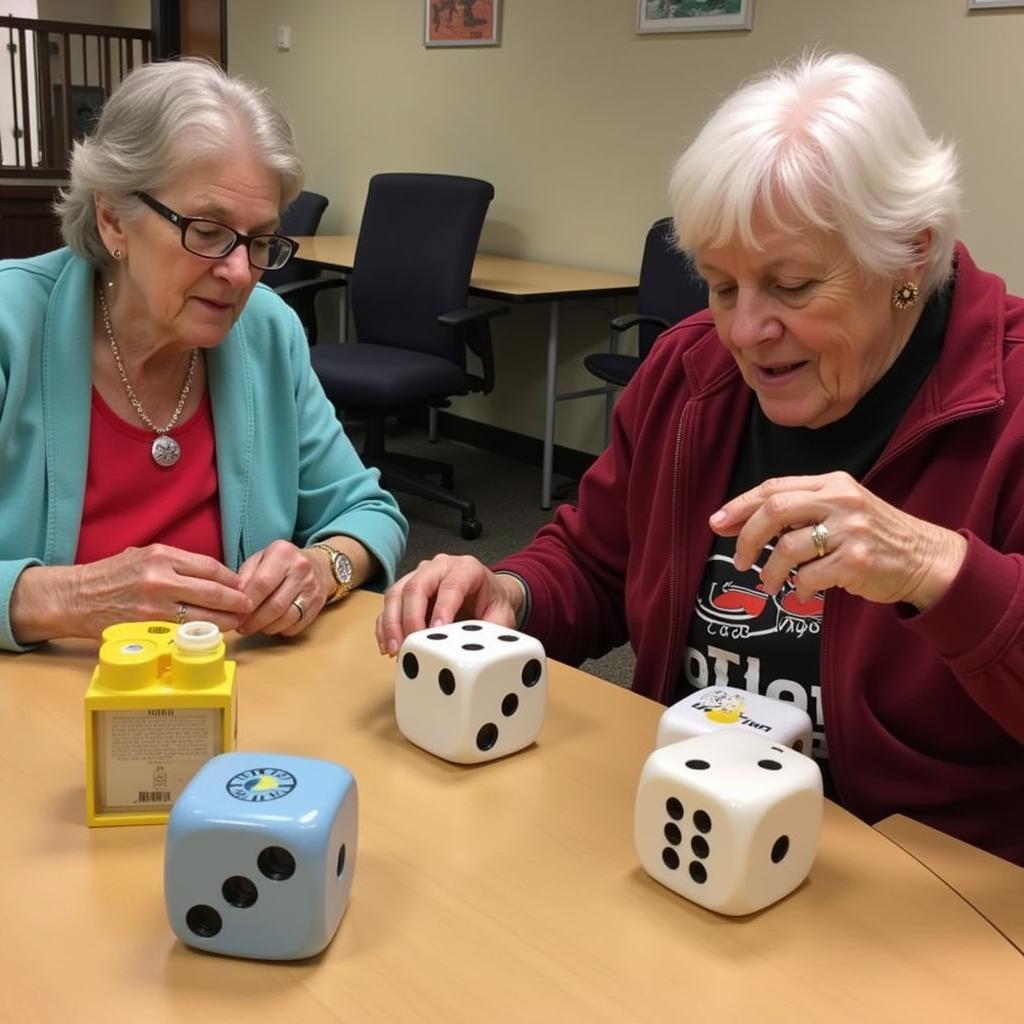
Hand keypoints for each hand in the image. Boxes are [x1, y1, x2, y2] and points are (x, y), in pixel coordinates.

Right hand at [11, 545, 253, 643]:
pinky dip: (200, 633)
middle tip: (248, 606)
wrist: (74, 597)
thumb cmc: (110, 575)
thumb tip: (210, 572)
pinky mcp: (147, 627)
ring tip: (237, 622)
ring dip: (225, 621)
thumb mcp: (142, 555)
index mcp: (161, 555)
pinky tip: (211, 634)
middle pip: (213, 591)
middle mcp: (160, 578)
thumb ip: (175, 562)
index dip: (231, 579)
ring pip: (202, 615)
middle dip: (236, 601)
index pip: (210, 567)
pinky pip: (184, 631)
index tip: (242, 585)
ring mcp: (154, 605)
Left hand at [236, 540, 325, 637]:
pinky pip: (297, 625)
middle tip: (242, 626)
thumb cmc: (281, 563)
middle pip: (275, 605)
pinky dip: (281, 630)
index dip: (246, 603)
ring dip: (266, 628)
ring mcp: (312, 587)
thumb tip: (234, 601)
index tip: (235, 613)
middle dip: (254, 621)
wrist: (318, 564)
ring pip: (287, 618)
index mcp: (283, 553)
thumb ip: (244, 577)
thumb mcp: (259, 559)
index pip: (262, 584)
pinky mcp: (319, 604)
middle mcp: (301, 569)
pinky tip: (272, 625)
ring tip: (255, 627)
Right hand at [376, 554, 523, 655]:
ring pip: (396, 593)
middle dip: (409, 618)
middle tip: (409, 645)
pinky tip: (388, 646)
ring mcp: (420, 575)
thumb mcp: (503, 614)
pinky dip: (385, 626)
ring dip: (391, 624)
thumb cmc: (493, 601)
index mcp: (467, 568)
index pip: (450, 586)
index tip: (436, 632)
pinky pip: (389, 605)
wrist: (488, 593)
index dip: (441, 609)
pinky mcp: (407, 589)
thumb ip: (495, 629)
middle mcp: (439, 567)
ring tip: (394, 650)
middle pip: (416, 586)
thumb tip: (483, 649)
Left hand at [709, 472, 966, 611]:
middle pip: (774, 511)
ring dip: (771, 572)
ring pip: (788, 549)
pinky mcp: (858, 561)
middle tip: (740, 561)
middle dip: (748, 538)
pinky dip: (799, 589)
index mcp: (832, 483)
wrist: (925, 559)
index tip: (717, 523)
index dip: (740, 506)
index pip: (774, 488)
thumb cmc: (873, 536)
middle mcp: (841, 501)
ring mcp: (852, 531)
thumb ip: (797, 511)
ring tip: (771, 584)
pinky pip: (810, 577)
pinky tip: (804, 592)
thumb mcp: (841, 508)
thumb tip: (737, 522)